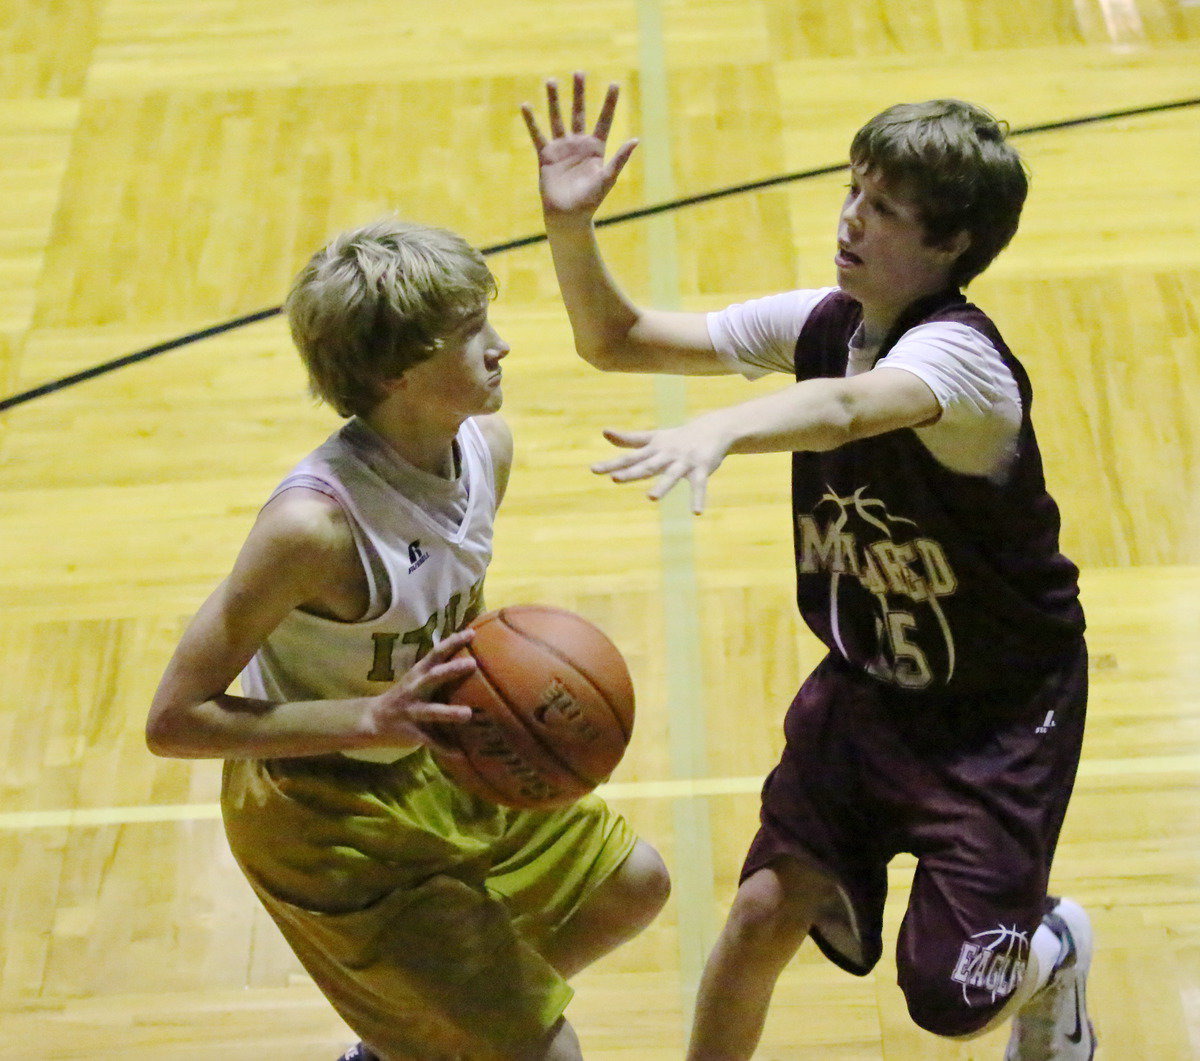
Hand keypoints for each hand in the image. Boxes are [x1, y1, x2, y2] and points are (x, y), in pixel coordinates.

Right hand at [361, 628, 476, 753]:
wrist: (373, 719)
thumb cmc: (405, 695)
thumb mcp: (418, 679)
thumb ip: (439, 670)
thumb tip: (472, 658)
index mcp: (418, 674)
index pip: (436, 653)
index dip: (452, 642)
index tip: (471, 633)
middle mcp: (414, 690)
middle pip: (433, 677)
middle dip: (451, 670)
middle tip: (472, 664)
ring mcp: (411, 712)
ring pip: (431, 711)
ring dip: (449, 712)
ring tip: (468, 714)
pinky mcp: (410, 732)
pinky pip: (429, 741)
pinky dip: (444, 747)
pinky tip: (460, 753)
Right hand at [521, 71, 637, 217]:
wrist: (568, 215)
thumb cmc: (590, 201)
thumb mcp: (607, 178)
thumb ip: (619, 159)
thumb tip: (635, 140)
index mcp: (596, 149)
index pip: (604, 120)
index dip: (609, 103)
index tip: (614, 84)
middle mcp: (579, 144)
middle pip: (579, 113)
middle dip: (579, 93)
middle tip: (579, 73)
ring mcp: (562, 148)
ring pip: (557, 118)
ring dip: (554, 100)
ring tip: (551, 81)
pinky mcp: (546, 155)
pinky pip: (538, 135)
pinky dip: (531, 121)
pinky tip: (526, 105)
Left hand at [592, 420, 730, 513]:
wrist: (713, 429)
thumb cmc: (678, 437)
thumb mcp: (653, 438)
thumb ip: (629, 439)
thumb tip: (604, 432)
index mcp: (653, 449)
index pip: (629, 457)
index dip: (612, 464)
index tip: (594, 470)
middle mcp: (666, 455)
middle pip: (646, 465)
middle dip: (631, 473)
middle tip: (615, 479)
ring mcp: (684, 462)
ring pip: (671, 475)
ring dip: (662, 486)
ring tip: (651, 498)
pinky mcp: (702, 469)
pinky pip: (700, 486)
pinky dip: (698, 498)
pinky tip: (696, 512)